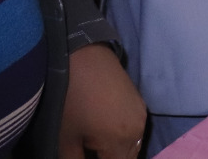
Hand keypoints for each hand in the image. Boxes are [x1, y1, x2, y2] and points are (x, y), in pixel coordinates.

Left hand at [58, 43, 146, 158]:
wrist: (80, 58)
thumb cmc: (69, 102)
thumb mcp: (66, 140)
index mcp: (121, 141)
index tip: (87, 156)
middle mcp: (138, 129)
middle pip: (129, 157)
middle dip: (112, 158)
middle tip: (92, 152)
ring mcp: (141, 113)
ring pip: (134, 144)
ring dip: (119, 150)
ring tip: (97, 147)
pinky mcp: (138, 100)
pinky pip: (135, 128)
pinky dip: (123, 136)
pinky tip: (105, 130)